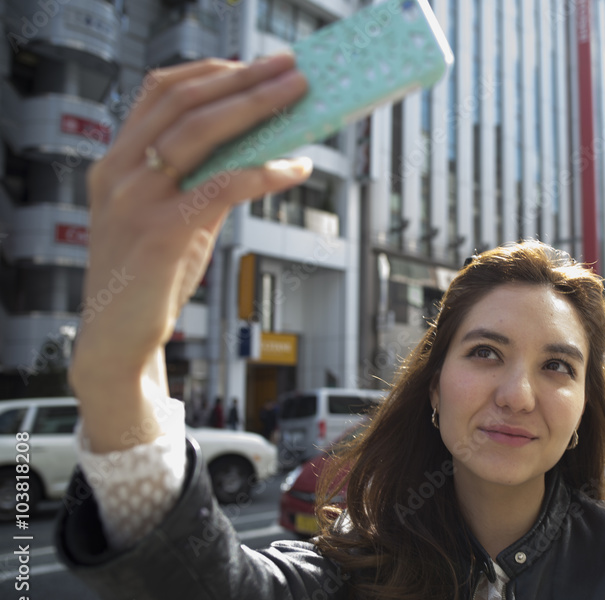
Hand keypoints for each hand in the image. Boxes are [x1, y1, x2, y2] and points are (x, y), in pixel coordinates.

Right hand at [69, 54, 310, 450]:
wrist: (117, 341)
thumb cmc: (150, 278)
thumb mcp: (174, 217)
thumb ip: (205, 182)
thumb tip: (262, 153)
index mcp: (117, 161)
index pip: (159, 92)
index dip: (210, 71)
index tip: (255, 65)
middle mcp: (118, 172)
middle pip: (184, 102)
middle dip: (242, 79)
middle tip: (290, 68)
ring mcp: (134, 200)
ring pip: (198, 133)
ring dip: (255, 109)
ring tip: (298, 97)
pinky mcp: (158, 233)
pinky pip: (218, 187)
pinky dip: (262, 172)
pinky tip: (293, 168)